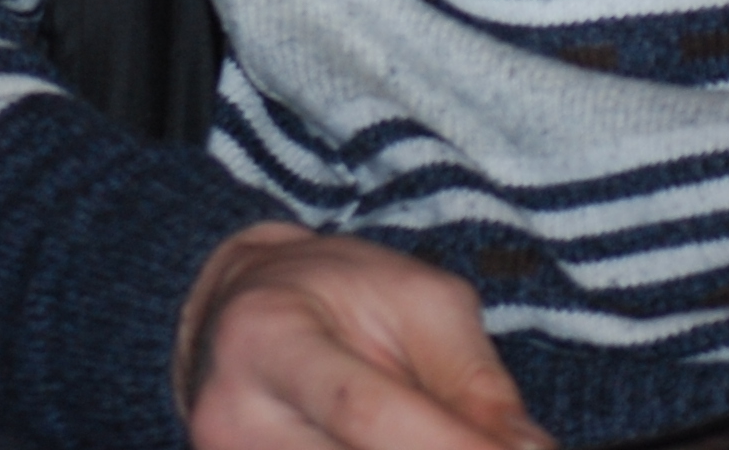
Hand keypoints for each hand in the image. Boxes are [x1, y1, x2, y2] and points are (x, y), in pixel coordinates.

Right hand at [176, 221, 554, 449]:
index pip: (364, 412)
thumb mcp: (419, 301)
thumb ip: (476, 380)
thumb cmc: (338, 294)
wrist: (237, 315)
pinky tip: (409, 441)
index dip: (449, 444)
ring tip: (436, 426)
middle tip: (497, 443)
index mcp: (267, 336)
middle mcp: (231, 416)